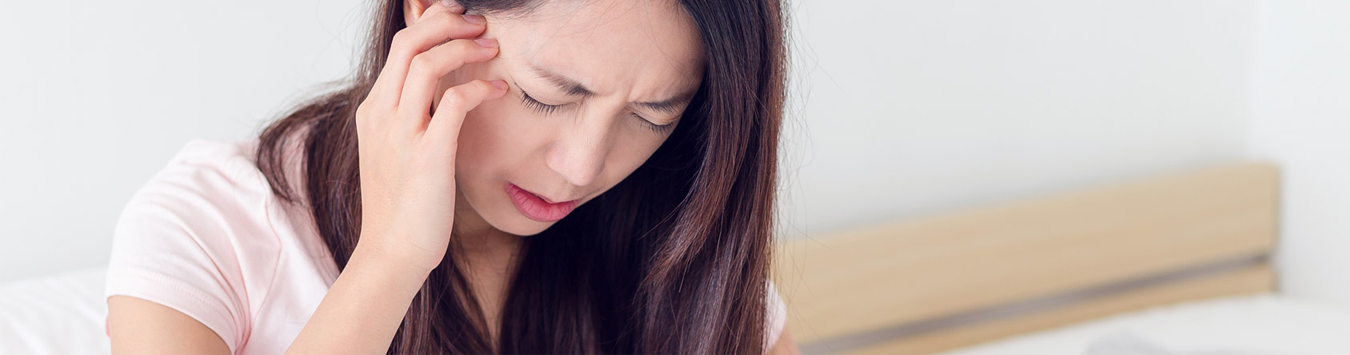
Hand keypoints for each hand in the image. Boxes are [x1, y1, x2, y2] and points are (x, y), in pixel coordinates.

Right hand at [353, 1, 505, 271]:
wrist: (391, 252)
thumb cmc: (401, 206)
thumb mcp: (396, 151)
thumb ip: (411, 117)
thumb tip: (438, 92)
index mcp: (373, 111)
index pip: (399, 46)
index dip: (431, 23)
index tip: (460, 19)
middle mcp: (382, 115)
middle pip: (409, 43)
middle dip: (448, 23)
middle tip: (480, 23)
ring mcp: (402, 134)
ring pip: (427, 63)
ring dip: (464, 47)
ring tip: (493, 46)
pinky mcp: (428, 155)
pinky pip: (454, 102)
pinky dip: (479, 87)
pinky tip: (499, 89)